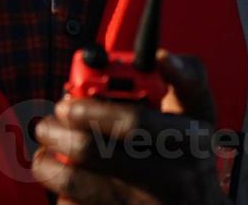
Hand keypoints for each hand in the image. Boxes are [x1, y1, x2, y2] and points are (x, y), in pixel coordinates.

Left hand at [30, 51, 226, 203]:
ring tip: (47, 150)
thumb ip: (186, 76)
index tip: (67, 102)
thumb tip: (161, 56)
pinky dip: (60, 194)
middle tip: (47, 123)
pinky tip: (66, 182)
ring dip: (47, 161)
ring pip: (73, 183)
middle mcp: (168, 179)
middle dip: (56, 131)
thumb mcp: (200, 114)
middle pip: (92, 151)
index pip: (133, 121)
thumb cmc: (190, 153)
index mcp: (188, 141)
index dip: (92, 108)